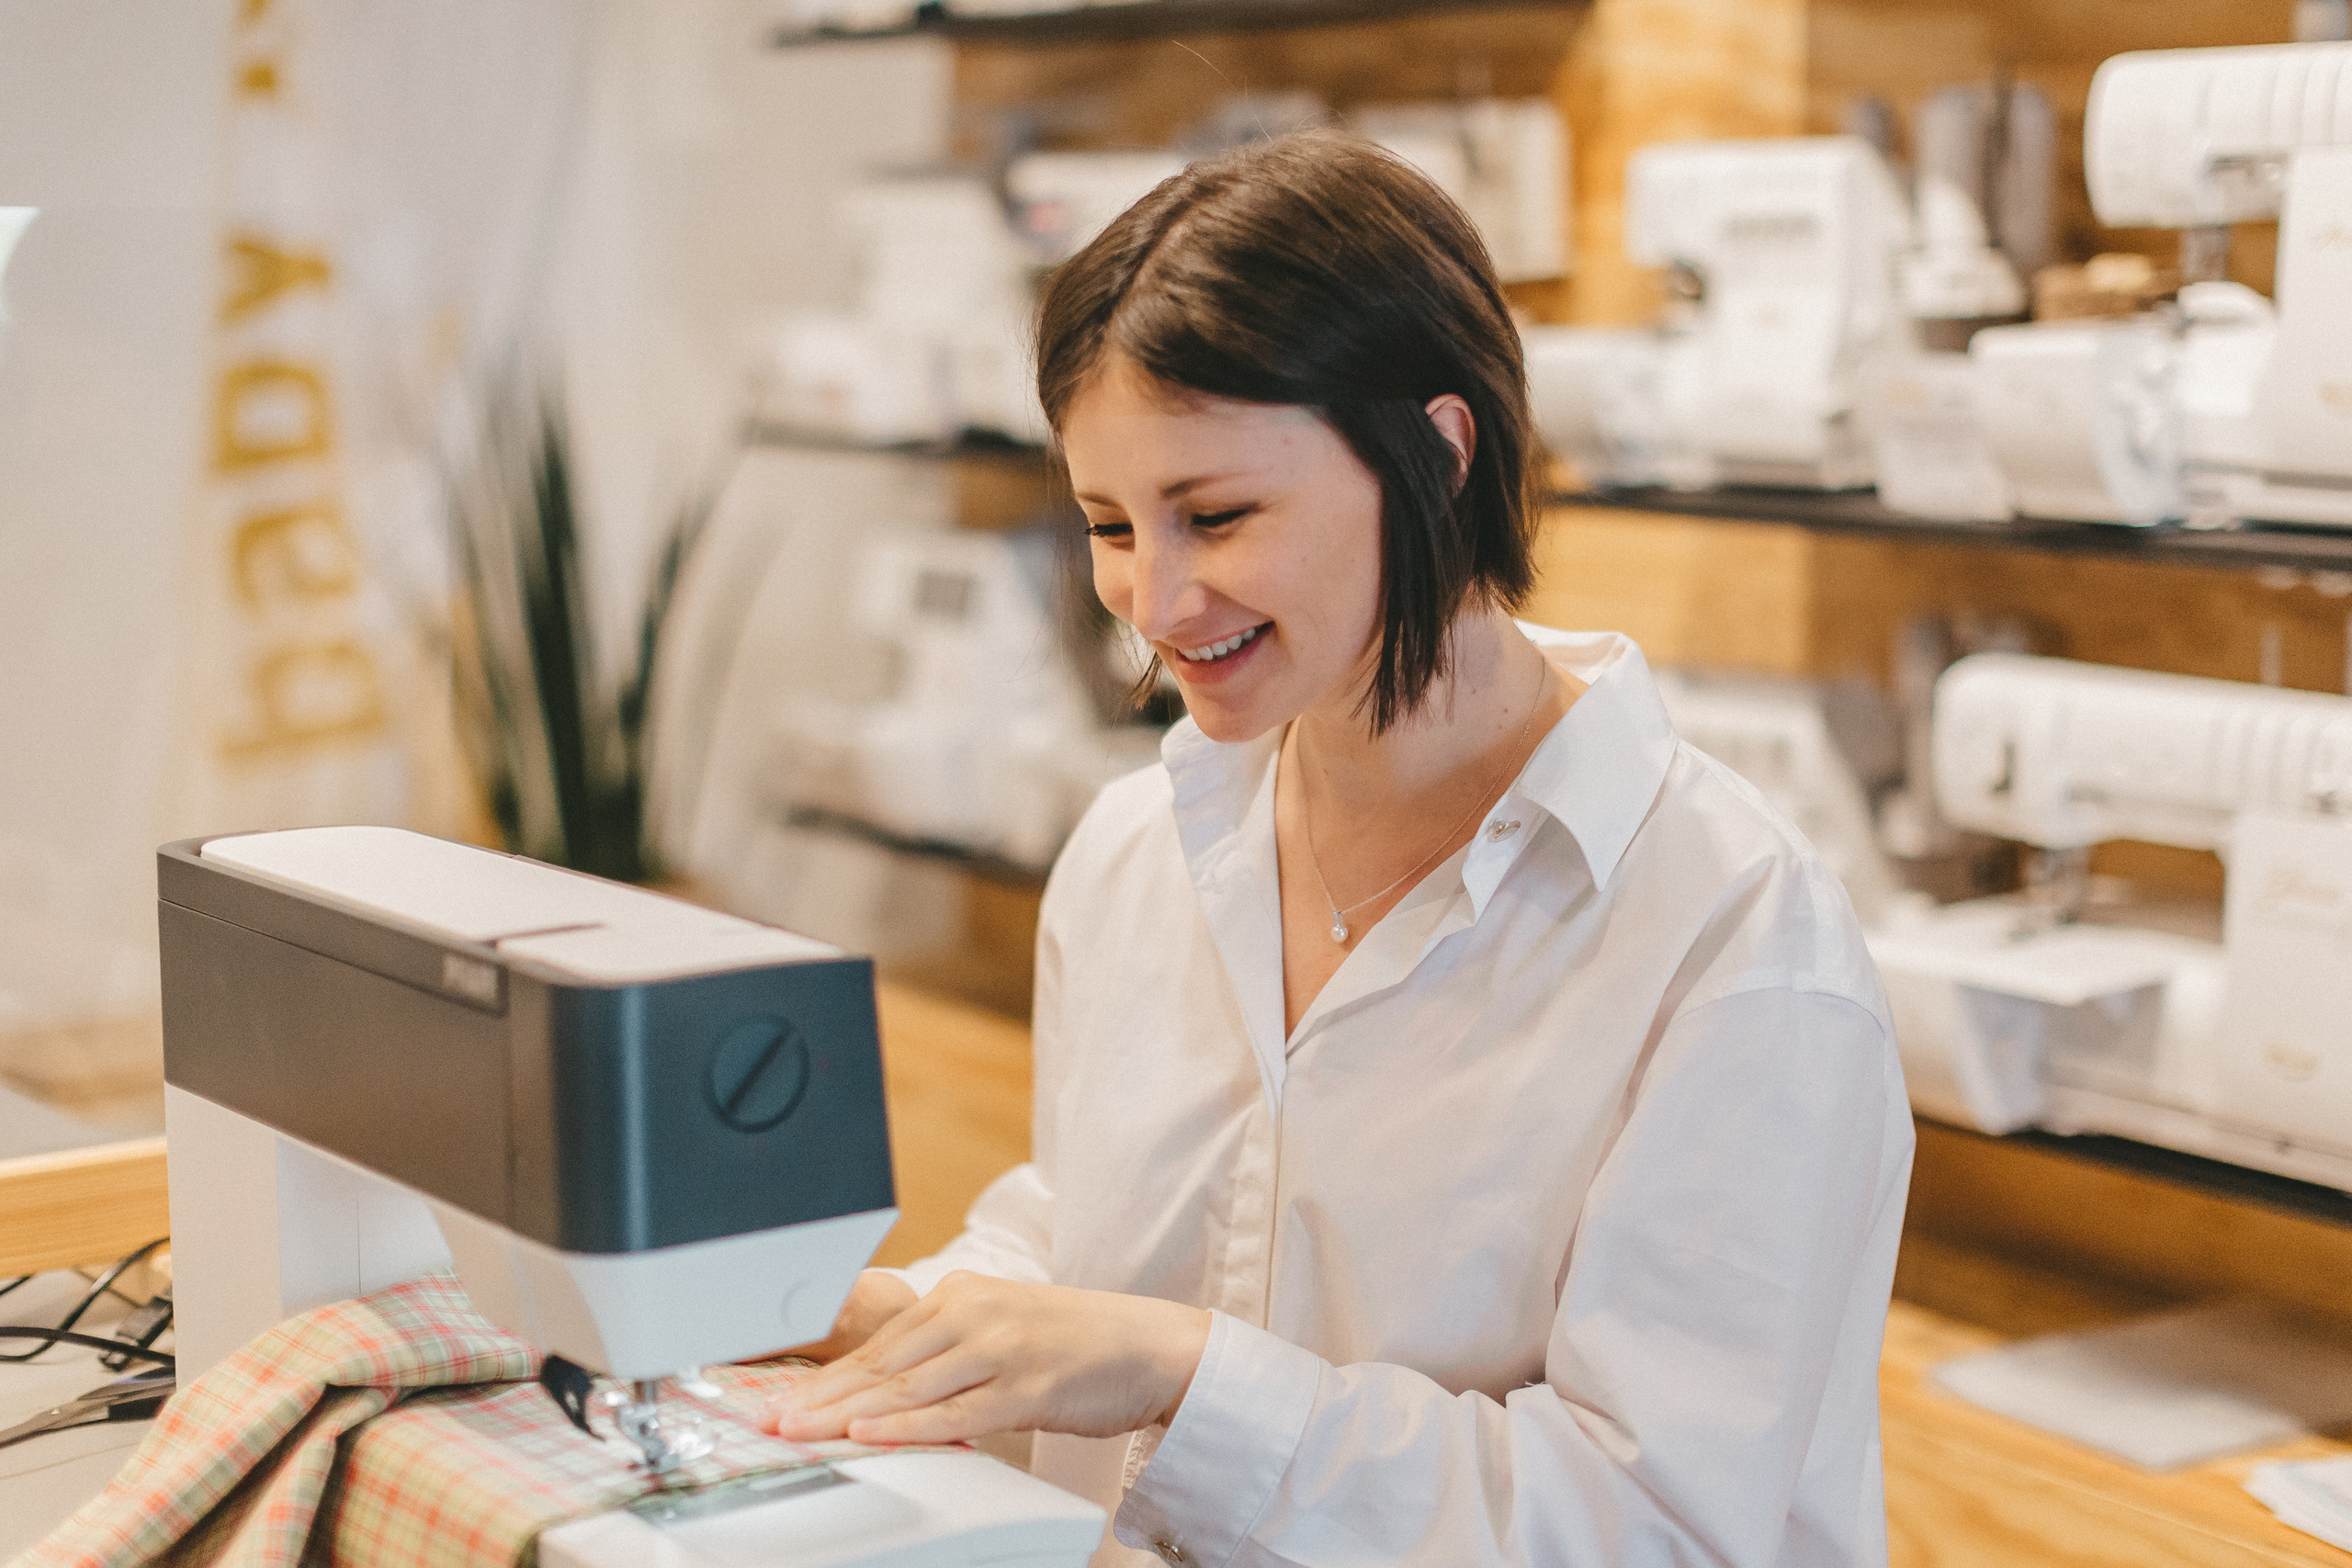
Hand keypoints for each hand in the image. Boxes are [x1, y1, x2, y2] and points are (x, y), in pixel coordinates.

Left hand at [755, 1270, 1210, 1446]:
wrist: (1150, 1345)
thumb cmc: (1075, 1345)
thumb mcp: (1001, 1332)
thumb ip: (946, 1353)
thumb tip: (883, 1390)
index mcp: (961, 1295)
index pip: (878, 1343)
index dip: (825, 1375)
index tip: (782, 1399)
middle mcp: (975, 1314)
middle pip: (882, 1363)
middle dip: (820, 1396)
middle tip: (771, 1420)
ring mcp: (1002, 1348)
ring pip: (909, 1386)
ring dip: (847, 1414)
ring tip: (801, 1431)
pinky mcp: (1029, 1386)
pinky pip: (957, 1412)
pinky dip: (909, 1424)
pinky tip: (872, 1432)